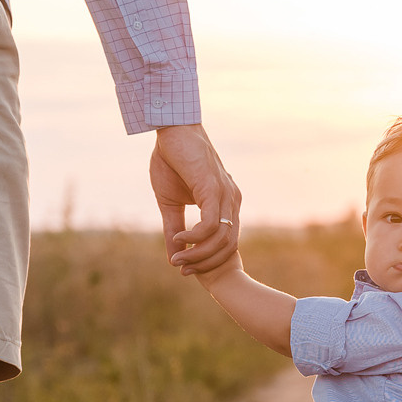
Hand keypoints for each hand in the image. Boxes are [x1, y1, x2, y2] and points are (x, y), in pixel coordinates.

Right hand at [151, 123, 241, 274]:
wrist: (171, 131)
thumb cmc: (171, 162)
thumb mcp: (170, 203)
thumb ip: (174, 229)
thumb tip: (173, 256)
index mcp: (226, 204)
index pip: (227, 242)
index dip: (208, 260)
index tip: (185, 268)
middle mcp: (231, 200)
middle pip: (228, 246)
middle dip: (205, 263)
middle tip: (182, 270)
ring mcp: (225, 194)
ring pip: (221, 239)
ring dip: (198, 254)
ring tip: (177, 257)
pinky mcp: (213, 188)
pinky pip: (211, 224)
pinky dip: (195, 237)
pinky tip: (180, 237)